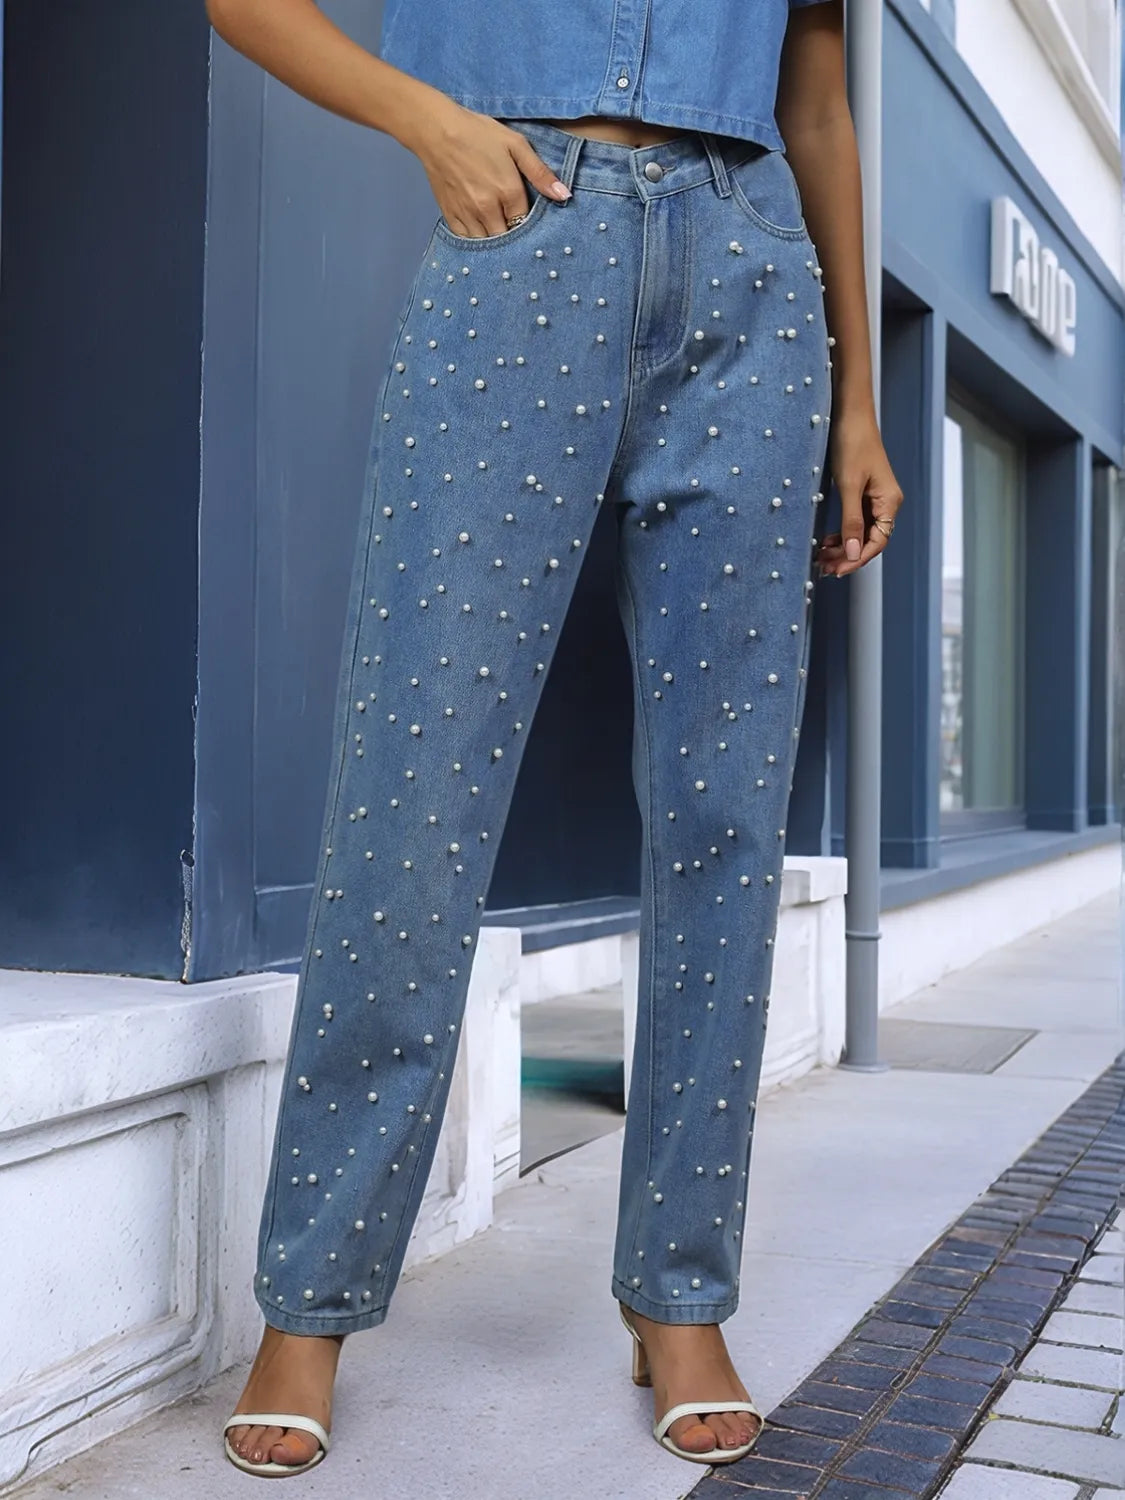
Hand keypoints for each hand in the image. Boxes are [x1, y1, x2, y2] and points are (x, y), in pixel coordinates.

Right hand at [407, 101, 571, 237]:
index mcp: (508, 192)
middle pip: (508, 240)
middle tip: (517, 230)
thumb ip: (540, 173)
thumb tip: (564, 195)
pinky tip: (482, 232)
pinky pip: (467, 241)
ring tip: (500, 232)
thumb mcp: (516, 145)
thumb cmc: (478, 133)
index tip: (531, 222)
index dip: (531, 226)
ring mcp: (467, 215)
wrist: (436, 130)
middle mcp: (487, 209)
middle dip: (514, 238)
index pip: (527, 224)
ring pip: (487, 244)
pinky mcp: (451, 216)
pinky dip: (476, 241)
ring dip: (496, 242)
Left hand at [815, 405, 903, 577]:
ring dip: (843, 547)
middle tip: (824, 568)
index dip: (857, 559)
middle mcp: (886, 503)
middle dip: (847, 556)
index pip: (877, 542)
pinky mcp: (863, 493)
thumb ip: (851, 521)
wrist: (850, 414)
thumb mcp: (848, 485)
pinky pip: (855, 521)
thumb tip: (852, 552)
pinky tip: (827, 541)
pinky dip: (842, 533)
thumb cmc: (852, 443)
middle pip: (869, 540)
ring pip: (861, 533)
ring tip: (822, 558)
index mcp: (889, 502)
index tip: (836, 570)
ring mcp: (875, 498)